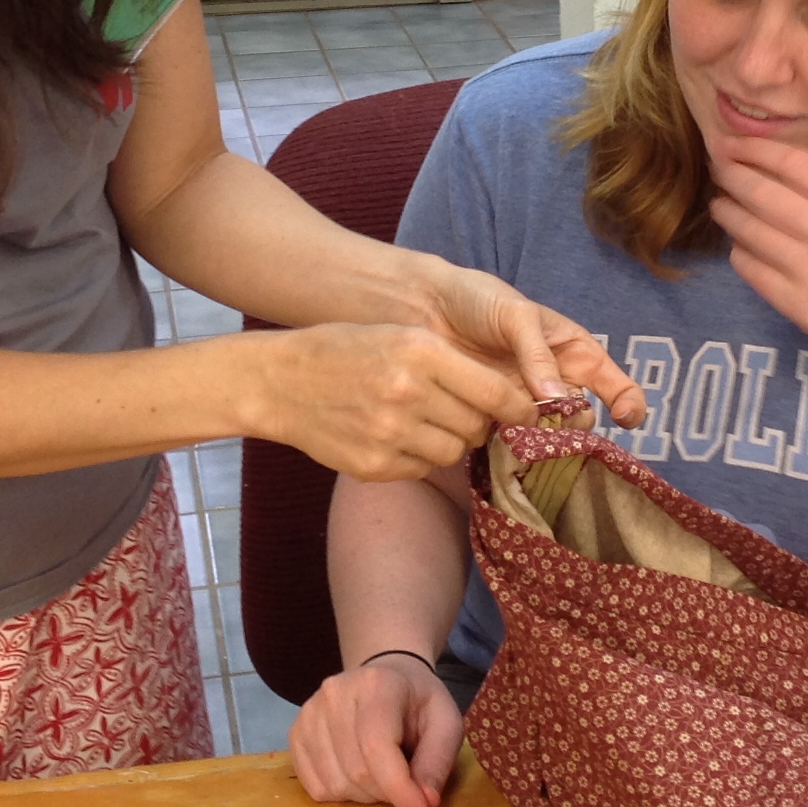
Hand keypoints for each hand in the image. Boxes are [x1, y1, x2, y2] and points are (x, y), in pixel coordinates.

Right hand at [248, 324, 539, 478]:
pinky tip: (393, 437)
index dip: (519, 408)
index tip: (527, 413)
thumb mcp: (400, 336)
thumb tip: (507, 401)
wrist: (281, 382)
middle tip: (458, 413)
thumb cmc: (347, 351)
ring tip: (422, 423)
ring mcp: (390, 434)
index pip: (495, 392)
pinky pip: (421, 470)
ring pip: (453, 453)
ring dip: (448, 442)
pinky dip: (417, 458)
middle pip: (477, 427)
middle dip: (477, 423)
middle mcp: (408, 392)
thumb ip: (452, 364)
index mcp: (421, 352)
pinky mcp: (373, 466)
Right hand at [289, 657, 464, 806]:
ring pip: (334, 784)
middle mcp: (335, 694)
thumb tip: (425, 803)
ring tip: (381, 774)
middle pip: (356, 771)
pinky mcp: (295, 733)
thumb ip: (437, 761)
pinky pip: (314, 787)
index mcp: (377, 684)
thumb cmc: (417, 703)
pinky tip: (356, 774)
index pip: (377, 746)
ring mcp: (309, 713)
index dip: (398, 788)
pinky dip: (340, 794)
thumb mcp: (446, 723)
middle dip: (387, 793)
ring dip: (364, 796)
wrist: (384, 677)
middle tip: (404, 784)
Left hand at [419, 262, 648, 428]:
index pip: (615, 383)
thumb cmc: (479, 300)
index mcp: (573, 352)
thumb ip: (537, 352)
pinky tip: (507, 442)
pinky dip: (516, 447)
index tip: (625, 417)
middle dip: (578, 426)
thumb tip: (556, 396)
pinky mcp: (494, 419)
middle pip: (583, 418)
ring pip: (551, 435)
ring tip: (531, 434)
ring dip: (548, 441)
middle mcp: (555, 382)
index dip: (628, 403)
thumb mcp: (515, 314)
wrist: (425, 308)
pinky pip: (515, 442)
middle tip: (558, 422)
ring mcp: (525, 403)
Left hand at [706, 134, 807, 398]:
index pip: (792, 163)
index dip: (753, 148)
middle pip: (761, 192)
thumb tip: (779, 164)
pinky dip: (740, 250)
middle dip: (730, 174)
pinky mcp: (797, 307)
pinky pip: (750, 269)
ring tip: (721, 203)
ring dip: (727, 211)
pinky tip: (742, 243)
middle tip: (717, 167)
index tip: (732, 142)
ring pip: (747, 230)